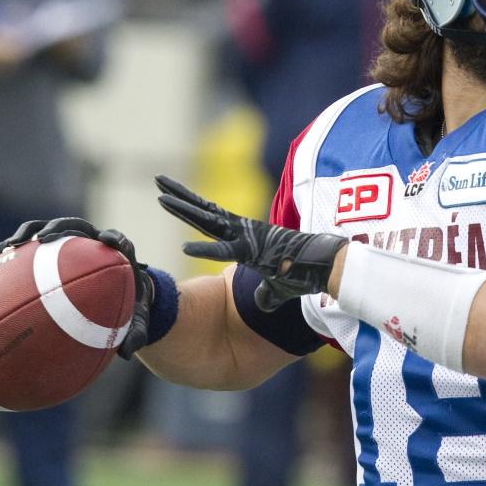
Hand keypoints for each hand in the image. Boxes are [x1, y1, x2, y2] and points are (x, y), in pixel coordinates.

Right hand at [0, 217, 152, 359]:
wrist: (119, 299)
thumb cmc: (127, 310)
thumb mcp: (135, 325)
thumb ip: (135, 335)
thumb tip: (126, 354)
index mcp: (118, 256)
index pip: (118, 241)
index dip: (113, 238)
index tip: (106, 241)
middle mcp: (95, 244)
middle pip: (78, 227)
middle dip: (61, 229)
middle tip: (43, 239)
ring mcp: (74, 245)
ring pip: (50, 230)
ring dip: (30, 232)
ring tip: (11, 246)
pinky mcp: (56, 250)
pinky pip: (35, 247)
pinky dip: (18, 250)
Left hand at [155, 175, 346, 311]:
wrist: (327, 264)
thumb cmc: (304, 272)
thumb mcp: (278, 287)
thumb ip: (265, 294)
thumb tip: (260, 305)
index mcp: (245, 235)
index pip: (212, 218)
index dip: (191, 207)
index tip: (170, 197)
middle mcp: (243, 231)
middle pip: (204, 211)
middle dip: (180, 197)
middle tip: (158, 180)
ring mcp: (247, 237)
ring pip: (209, 221)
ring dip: (183, 209)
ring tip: (160, 196)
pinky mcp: (255, 250)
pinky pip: (225, 251)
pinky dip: (205, 250)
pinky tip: (184, 248)